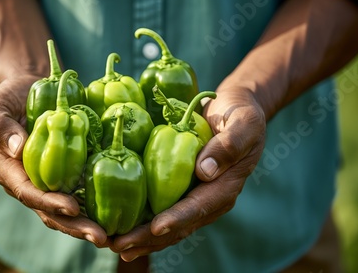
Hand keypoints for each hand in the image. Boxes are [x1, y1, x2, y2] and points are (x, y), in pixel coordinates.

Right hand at [0, 75, 109, 246]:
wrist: (28, 90)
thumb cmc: (8, 97)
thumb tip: (17, 149)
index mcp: (10, 171)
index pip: (29, 193)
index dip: (49, 203)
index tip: (72, 208)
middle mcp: (29, 182)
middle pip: (51, 211)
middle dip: (75, 226)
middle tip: (101, 237)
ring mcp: (48, 180)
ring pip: (68, 210)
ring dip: (88, 224)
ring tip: (111, 235)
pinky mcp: (66, 172)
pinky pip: (80, 192)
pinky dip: (95, 205)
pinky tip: (117, 213)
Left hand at [111, 85, 265, 260]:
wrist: (233, 110)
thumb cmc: (239, 114)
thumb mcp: (242, 123)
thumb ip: (229, 145)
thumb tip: (205, 171)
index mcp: (225, 187)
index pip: (198, 207)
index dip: (177, 218)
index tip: (155, 228)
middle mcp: (210, 200)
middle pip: (179, 226)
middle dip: (148, 238)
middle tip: (119, 244)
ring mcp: (196, 199)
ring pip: (169, 227)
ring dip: (142, 239)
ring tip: (114, 247)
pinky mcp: (183, 193)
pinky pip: (163, 214)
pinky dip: (143, 226)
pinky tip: (123, 233)